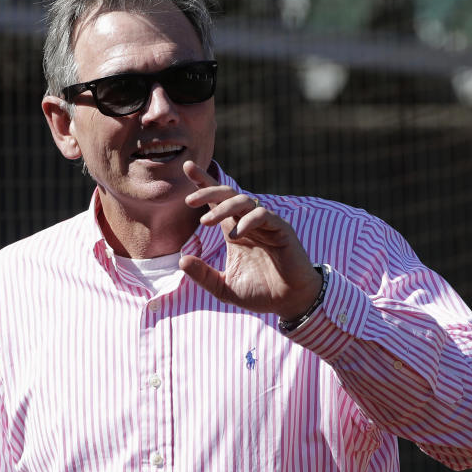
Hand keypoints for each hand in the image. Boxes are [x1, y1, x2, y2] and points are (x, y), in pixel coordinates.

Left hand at [179, 161, 322, 318]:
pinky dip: (248, 222)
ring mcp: (266, 224)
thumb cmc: (260, 293)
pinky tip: (236, 235)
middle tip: (188, 201)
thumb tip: (182, 261)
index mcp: (234, 230)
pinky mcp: (282, 230)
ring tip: (206, 222)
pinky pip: (263, 215)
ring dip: (223, 207)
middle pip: (227, 194)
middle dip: (208, 191)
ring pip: (244, 201)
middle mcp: (249, 223)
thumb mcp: (224, 288)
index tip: (187, 167)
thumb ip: (203, 276)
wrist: (289, 303)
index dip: (204, 183)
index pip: (217, 201)